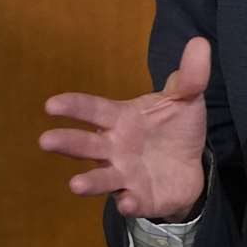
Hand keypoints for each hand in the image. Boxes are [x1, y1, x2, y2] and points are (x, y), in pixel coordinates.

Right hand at [39, 37, 210, 220]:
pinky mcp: (140, 198)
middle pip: (87, 145)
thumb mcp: (185, 99)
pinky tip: (127, 203)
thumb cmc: (175, 128)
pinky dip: (128, 203)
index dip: (73, 106)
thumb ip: (190, 76)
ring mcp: (125, 175)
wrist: (191, 166)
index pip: (93, 110)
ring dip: (89, 182)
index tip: (51, 105)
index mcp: (121, 119)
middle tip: (46, 140)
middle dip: (67, 143)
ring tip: (75, 185)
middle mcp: (115, 148)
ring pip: (101, 179)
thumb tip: (200, 42)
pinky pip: (131, 202)